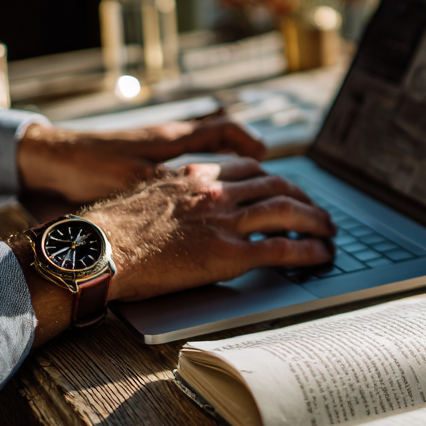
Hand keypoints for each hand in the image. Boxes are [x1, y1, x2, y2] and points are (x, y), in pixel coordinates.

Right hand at [10, 159, 335, 344]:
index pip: (251, 170)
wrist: (96, 250)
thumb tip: (187, 212)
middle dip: (305, 198)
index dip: (277, 180)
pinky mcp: (227, 254)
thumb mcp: (147, 196)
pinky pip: (281, 248)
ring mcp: (225, 222)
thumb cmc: (109, 231)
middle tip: (319, 212)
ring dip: (316, 221)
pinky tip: (321, 255)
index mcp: (198, 176)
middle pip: (278, 186)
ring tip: (329, 232)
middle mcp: (217, 193)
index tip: (289, 188)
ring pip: (287, 212)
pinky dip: (307, 250)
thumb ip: (177, 197)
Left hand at [16, 115, 265, 202]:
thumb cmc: (88, 165)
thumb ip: (178, 184)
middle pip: (219, 138)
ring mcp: (155, 153)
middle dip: (244, 156)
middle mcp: (168, 141)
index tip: (264, 157)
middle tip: (262, 177)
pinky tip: (197, 202)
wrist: (47, 163)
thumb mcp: (139, 177)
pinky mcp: (140, 168)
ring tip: (239, 190)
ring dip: (223, 169)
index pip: (225, 128)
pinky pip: (182, 170)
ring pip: (201, 155)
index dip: (249, 141)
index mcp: (174, 136)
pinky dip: (198, 181)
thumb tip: (216, 197)